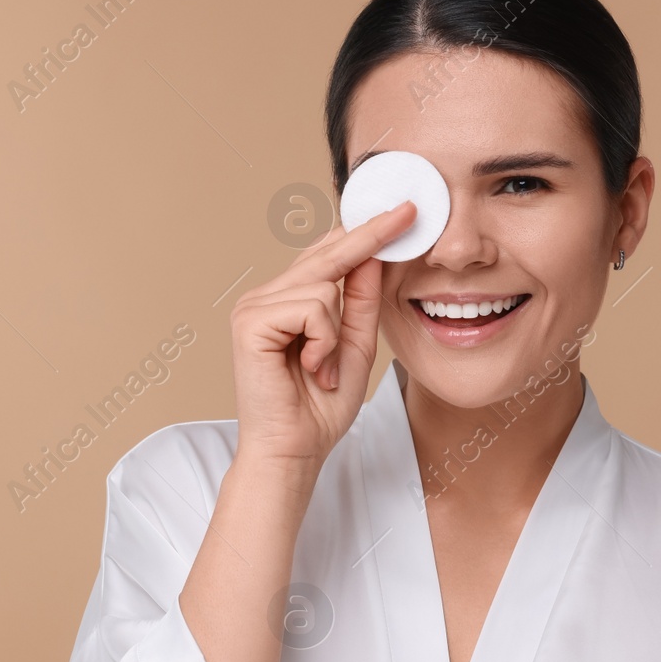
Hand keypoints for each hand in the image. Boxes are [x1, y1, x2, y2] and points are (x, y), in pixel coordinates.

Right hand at [228, 200, 415, 468]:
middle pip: (326, 253)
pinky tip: (310, 367)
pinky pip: (312, 307)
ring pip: (324, 284)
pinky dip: (323, 341)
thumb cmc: (320, 407)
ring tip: (322, 367)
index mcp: (288, 300)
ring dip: (335, 333)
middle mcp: (267, 296)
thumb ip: (361, 301)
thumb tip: (376, 254)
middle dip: (370, 238)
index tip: (404, 211)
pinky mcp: (250, 321)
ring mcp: (254, 305)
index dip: (366, 232)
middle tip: (409, 212)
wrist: (295, 450)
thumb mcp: (355, 345)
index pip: (329, 254)